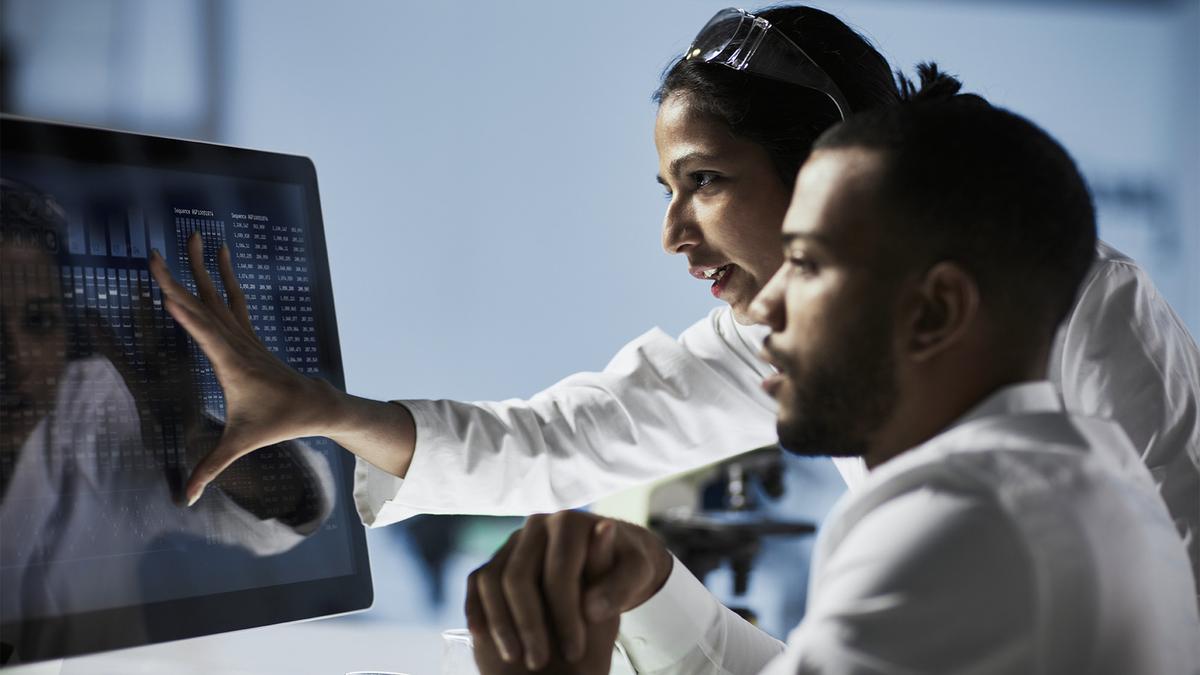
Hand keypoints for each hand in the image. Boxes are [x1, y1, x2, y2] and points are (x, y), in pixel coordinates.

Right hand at [149, 232, 340, 505]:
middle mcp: (237, 342)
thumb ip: (210, 469)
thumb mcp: (241, 445)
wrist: (315, 404)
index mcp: (231, 364)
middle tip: (157, 251)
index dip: (184, 312)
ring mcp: (244, 334)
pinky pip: (233, 299)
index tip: (165, 290)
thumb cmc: (277, 422)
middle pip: (204, 305)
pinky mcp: (248, 334)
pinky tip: (220, 256)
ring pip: (219, 295)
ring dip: (202, 266)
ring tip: (194, 236)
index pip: (203, 333)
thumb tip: (186, 498)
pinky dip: (223, 277)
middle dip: (180, 278)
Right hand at [466, 512, 673, 671]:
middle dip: (528, 624)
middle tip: (540, 661)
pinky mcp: (498, 557)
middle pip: (519, 576)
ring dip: (501, 623)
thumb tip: (592, 608)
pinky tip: (483, 637)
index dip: (565, 615)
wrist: (605, 560)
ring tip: (515, 657)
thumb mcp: (635, 574)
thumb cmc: (623, 568)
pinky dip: (477, 609)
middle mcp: (536, 525)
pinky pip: (478, 581)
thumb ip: (620, 586)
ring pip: (493, 580)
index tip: (575, 651)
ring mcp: (513, 540)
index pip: (560, 572)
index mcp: (570, 523)